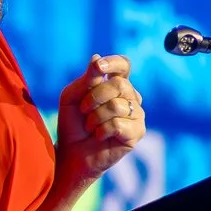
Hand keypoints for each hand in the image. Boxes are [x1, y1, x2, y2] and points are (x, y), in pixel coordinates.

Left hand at [56, 54, 145, 185]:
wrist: (72, 152)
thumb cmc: (73, 123)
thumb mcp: (72, 97)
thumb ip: (86, 79)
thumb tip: (97, 58)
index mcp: (116, 84)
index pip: (124, 65)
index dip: (114, 63)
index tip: (99, 68)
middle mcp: (131, 96)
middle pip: (119, 84)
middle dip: (94, 97)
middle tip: (83, 110)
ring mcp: (137, 114)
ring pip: (117, 105)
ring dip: (95, 117)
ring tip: (90, 126)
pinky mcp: (137, 132)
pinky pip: (118, 124)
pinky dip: (101, 130)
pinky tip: (99, 136)